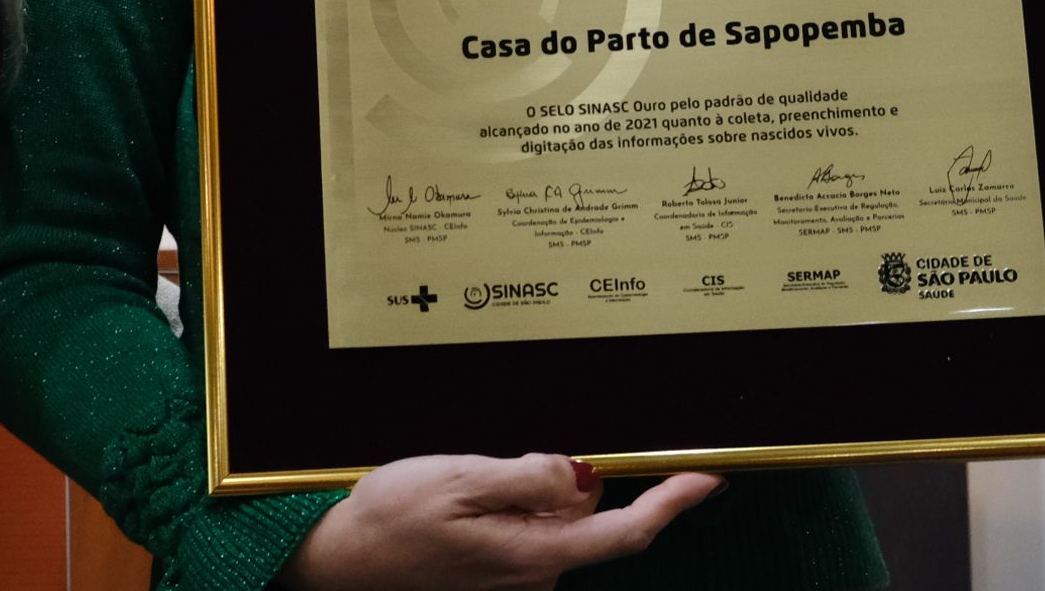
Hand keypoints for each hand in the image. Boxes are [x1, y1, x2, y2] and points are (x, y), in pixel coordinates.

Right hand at [279, 454, 722, 589]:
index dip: (671, 504)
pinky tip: (459, 506)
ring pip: (553, 522)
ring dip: (526, 495)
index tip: (706, 479)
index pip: (626, 531)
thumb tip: (584, 475)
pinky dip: (507, 510)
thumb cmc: (389, 521)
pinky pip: (525, 532)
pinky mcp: (497, 577)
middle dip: (561, 479)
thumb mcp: (459, 478)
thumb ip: (530, 476)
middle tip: (490, 465)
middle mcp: (534, 576)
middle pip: (586, 515)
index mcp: (534, 552)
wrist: (338, 562)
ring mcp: (516, 580)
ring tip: (459, 488)